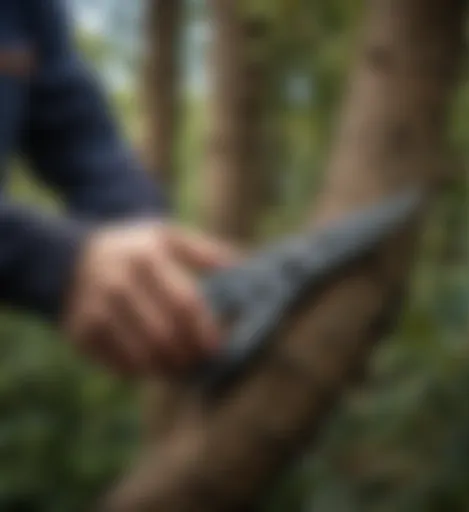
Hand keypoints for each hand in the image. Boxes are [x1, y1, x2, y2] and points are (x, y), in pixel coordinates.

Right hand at [62, 221, 238, 377]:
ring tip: (182, 369)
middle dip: (188, 355)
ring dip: (168, 369)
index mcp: (147, 257)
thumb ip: (206, 252)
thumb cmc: (136, 250)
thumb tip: (246, 268)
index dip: (205, 329)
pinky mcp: (80, 332)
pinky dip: (141, 372)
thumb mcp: (168, 237)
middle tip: (201, 363)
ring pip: (141, 355)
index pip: (185, 302)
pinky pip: (118, 365)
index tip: (218, 347)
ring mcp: (95, 309)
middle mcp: (118, 282)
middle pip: (164, 333)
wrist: (73, 258)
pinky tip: (154, 366)